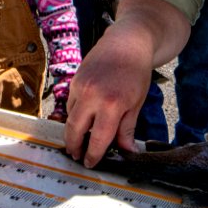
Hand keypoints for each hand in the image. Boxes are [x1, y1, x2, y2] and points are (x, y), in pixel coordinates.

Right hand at [63, 28, 153, 166]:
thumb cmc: (136, 73)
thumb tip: (127, 152)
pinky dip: (74, 114)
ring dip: (72, 132)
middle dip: (74, 147)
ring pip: (70, 117)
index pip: (97, 139)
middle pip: (75, 130)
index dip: (93, 155)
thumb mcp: (136, 103)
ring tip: (77, 142)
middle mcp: (92, 97)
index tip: (90, 164)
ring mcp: (80, 87)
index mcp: (112, 105)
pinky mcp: (75, 80)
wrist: (127, 42)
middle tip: (77, 156)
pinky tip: (81, 120)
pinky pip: (70, 104)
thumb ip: (127, 129)